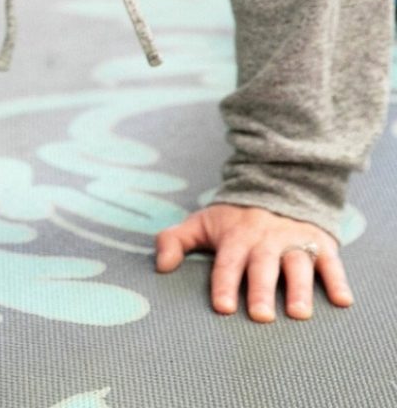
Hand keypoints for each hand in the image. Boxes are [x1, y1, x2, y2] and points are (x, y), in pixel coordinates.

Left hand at [155, 204, 352, 321]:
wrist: (277, 186)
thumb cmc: (234, 218)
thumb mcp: (202, 223)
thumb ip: (175, 240)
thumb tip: (159, 265)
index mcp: (236, 237)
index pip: (227, 262)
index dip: (223, 283)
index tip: (222, 307)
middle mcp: (266, 239)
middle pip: (262, 266)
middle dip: (260, 290)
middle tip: (259, 316)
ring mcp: (294, 240)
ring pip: (297, 264)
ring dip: (299, 288)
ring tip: (299, 313)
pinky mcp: (320, 243)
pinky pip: (331, 261)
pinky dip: (337, 280)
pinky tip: (342, 301)